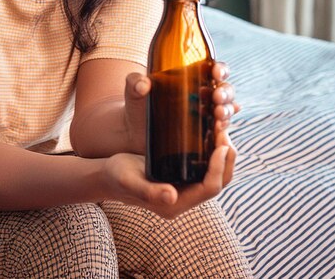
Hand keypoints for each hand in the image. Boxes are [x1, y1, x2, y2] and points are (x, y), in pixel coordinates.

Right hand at [102, 131, 236, 219]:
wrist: (107, 176)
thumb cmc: (116, 176)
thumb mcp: (128, 180)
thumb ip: (149, 191)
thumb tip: (172, 195)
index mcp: (175, 204)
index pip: (209, 188)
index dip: (219, 167)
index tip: (220, 144)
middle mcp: (183, 199)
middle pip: (218, 183)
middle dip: (226, 159)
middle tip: (223, 132)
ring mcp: (184, 189)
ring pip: (215, 175)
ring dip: (222, 155)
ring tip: (220, 130)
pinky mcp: (181, 178)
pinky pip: (205, 168)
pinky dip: (212, 152)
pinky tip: (208, 134)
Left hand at [124, 61, 240, 151]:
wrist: (132, 131)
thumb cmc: (136, 104)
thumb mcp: (133, 90)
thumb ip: (135, 82)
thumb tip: (143, 85)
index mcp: (191, 78)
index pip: (214, 70)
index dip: (220, 69)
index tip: (215, 72)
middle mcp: (202, 95)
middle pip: (225, 90)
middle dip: (225, 93)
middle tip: (216, 98)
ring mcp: (204, 114)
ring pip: (226, 109)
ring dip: (226, 111)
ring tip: (218, 116)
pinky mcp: (202, 133)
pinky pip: (220, 130)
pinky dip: (224, 129)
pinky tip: (222, 128)